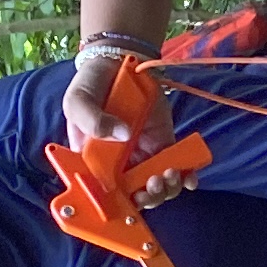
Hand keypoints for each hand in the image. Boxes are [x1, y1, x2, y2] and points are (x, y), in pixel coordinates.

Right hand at [66, 51, 195, 203]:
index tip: (131, 200)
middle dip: (148, 197)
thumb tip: (123, 135)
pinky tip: (189, 176)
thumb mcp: (78, 101)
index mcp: (95, 161)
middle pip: (134, 194)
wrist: (117, 62)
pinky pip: (176, 166)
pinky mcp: (163, 143)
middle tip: (153, 183)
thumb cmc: (91, 86)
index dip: (119, 204)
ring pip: (156, 186)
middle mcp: (119, 164)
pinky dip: (185, 176)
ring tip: (169, 174)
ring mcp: (143, 154)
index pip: (105, 193)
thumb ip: (91, 120)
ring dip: (166, 189)